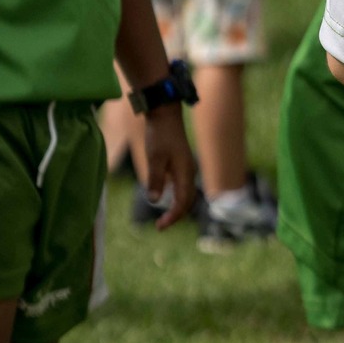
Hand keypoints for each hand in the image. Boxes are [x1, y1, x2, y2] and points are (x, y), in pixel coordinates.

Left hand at [142, 107, 198, 228]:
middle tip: (160, 226)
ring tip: (164, 217)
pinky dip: (176, 197)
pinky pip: (182, 186)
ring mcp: (186, 167)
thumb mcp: (154, 158)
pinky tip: (165, 198)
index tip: (159, 227)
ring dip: (177, 207)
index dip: (172, 217)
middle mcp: (189, 172)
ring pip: (186, 194)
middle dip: (176, 215)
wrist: (166, 115)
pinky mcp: (181, 164)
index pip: (182, 202)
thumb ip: (155, 180)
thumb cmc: (160, 135)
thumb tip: (154, 201)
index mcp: (185, 172)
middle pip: (188, 201)